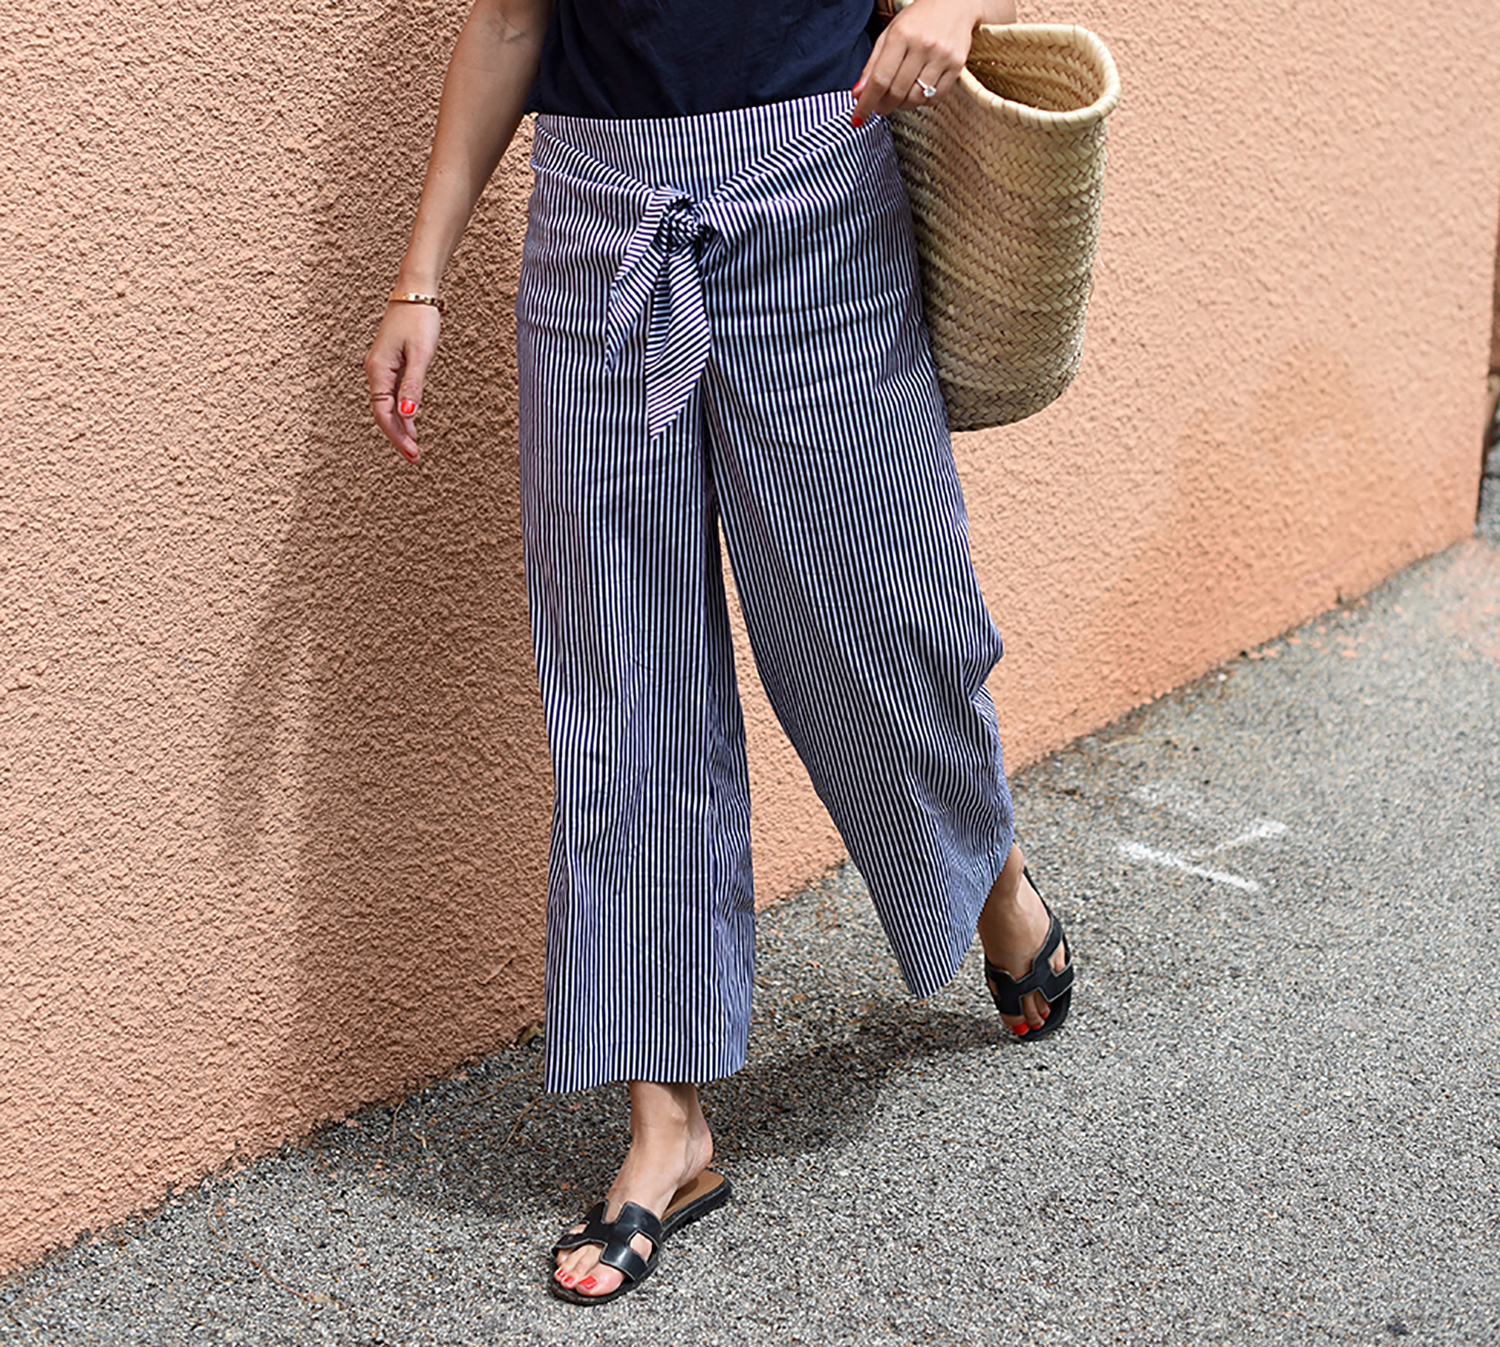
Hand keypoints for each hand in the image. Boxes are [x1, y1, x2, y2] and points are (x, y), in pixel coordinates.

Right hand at [365, 301, 441, 465]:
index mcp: (378, 370)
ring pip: (387, 406)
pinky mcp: (390, 364)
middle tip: (415, 458)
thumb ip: (414, 385)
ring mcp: (381, 368)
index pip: (384, 413)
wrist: (416, 292)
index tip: (412, 453)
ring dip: (400, 427)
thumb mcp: (421, 354)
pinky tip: (410, 423)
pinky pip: (391, 395)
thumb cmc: (419, 319)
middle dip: (398, 437)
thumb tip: (408, 414)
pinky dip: (401, 412)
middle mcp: (375, 371)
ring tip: (413, 448)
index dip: (397, 436)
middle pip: (383, 413)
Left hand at [852, 0, 1008, 124]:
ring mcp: (942, 56)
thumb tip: (858, 94)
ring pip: (916, 99)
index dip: (866, 103)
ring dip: (902, 106)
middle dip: (883, 106)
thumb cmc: (918, 19)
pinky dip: (922, 102)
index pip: (879, 79)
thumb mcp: (889, 34)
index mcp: (901, 35)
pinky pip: (935, 98)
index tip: (858, 118)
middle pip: (897, 92)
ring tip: (899, 98)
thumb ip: (872, 65)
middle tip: (879, 107)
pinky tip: (918, 92)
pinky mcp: (956, 65)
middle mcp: (923, 45)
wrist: (955, 4)